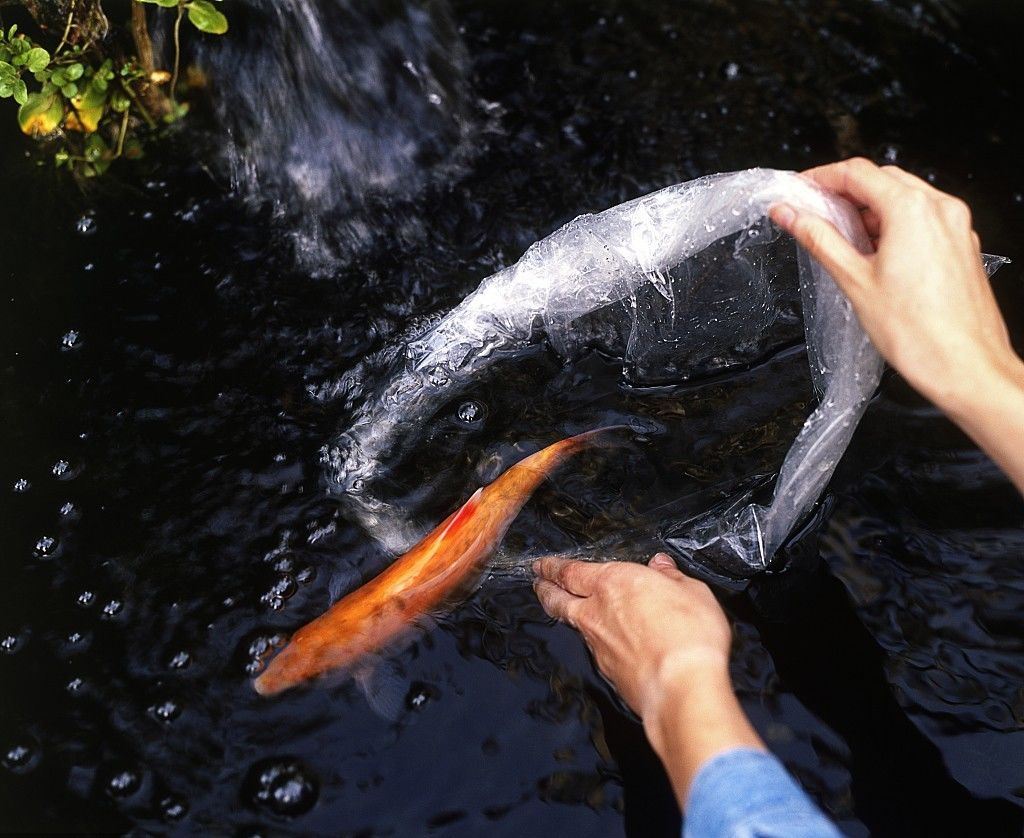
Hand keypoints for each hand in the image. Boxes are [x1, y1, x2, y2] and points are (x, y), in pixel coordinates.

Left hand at [533, 553, 762, 805]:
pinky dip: (593, 641)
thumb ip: (672, 578)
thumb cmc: (690, 634)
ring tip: (562, 608)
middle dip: (545, 589)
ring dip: (564, 614)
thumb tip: (661, 566)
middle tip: (537, 583)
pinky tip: (601, 642)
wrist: (680, 688)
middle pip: (558, 598)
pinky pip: (593, 649)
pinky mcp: (607, 671)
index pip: (571, 571)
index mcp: (613, 582)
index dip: (554, 567)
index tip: (542, 564)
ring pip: (572, 624)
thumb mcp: (693, 592)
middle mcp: (596, 612)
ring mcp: (598, 645)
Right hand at [770, 158, 1023, 491]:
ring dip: (869, 209)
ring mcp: (956, 227)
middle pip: (883, 179)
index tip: (798, 190)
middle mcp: (940, 209)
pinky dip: (893, 224)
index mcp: (912, 210)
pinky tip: (872, 251)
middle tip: (811, 212)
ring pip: (904, 198)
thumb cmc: (917, 332)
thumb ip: (819, 239)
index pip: (858, 173)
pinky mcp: (961, 246)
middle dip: (844, 192)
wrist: (966, 367)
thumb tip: (789, 214)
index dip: (821, 178)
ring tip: (839, 236)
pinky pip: (923, 219)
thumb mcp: (854, 280)